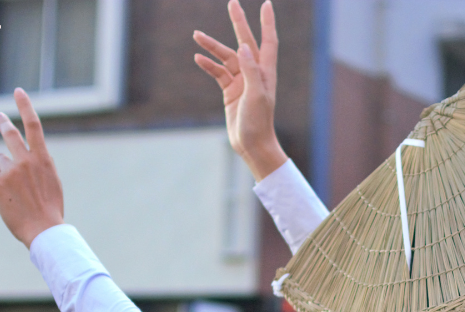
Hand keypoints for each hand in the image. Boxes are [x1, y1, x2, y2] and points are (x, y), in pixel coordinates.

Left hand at [0, 88, 64, 247]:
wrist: (43, 230)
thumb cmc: (49, 209)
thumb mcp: (53, 182)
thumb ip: (41, 164)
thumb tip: (30, 151)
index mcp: (43, 159)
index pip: (34, 125)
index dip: (25, 106)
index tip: (18, 92)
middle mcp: (25, 160)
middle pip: (10, 134)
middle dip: (3, 122)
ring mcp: (10, 171)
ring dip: (1, 171)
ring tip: (13, 191)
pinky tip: (5, 195)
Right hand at [194, 0, 286, 180]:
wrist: (252, 144)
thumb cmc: (259, 122)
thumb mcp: (256, 95)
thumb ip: (251, 70)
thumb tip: (242, 47)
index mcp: (266, 72)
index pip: (268, 41)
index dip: (267, 23)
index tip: (266, 4)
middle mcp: (254, 73)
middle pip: (245, 42)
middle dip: (239, 23)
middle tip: (232, 3)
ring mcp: (241, 81)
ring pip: (226, 57)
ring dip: (212, 46)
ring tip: (196, 35)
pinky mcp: (230, 91)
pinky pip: (218, 73)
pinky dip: (208, 65)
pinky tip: (198, 58)